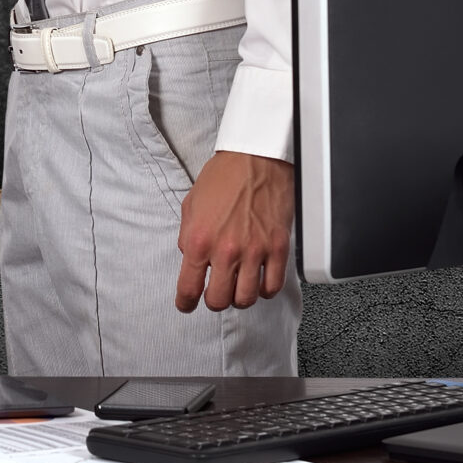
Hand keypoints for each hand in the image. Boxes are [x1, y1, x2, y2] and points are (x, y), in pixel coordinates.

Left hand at [175, 150, 293, 311]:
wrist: (254, 158)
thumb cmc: (223, 177)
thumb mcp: (190, 205)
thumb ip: (187, 237)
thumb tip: (190, 259)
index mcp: (199, 240)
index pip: (188, 288)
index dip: (185, 303)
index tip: (186, 305)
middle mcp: (226, 250)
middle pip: (218, 301)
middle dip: (214, 301)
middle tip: (215, 293)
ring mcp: (254, 251)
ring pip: (246, 299)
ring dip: (239, 297)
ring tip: (238, 286)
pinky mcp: (277, 248)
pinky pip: (272, 286)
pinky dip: (265, 290)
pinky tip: (259, 281)